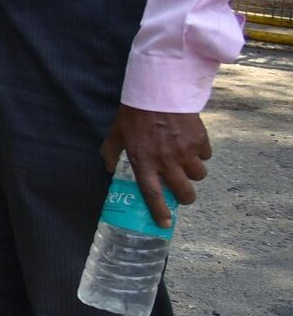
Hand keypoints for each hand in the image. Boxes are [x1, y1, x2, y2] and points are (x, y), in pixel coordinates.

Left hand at [102, 105, 210, 227]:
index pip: (151, 194)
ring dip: (194, 173)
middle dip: (186, 197)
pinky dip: (201, 153)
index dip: (159, 211)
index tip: (164, 223)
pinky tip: (192, 144)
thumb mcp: (116, 133)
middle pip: (184, 191)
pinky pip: (206, 156)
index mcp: (143, 162)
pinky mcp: (199, 141)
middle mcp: (165, 162)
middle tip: (184, 193)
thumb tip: (110, 169)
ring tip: (186, 163)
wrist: (158, 91)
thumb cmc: (135, 114)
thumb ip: (111, 153)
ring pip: (199, 175)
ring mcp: (184, 152)